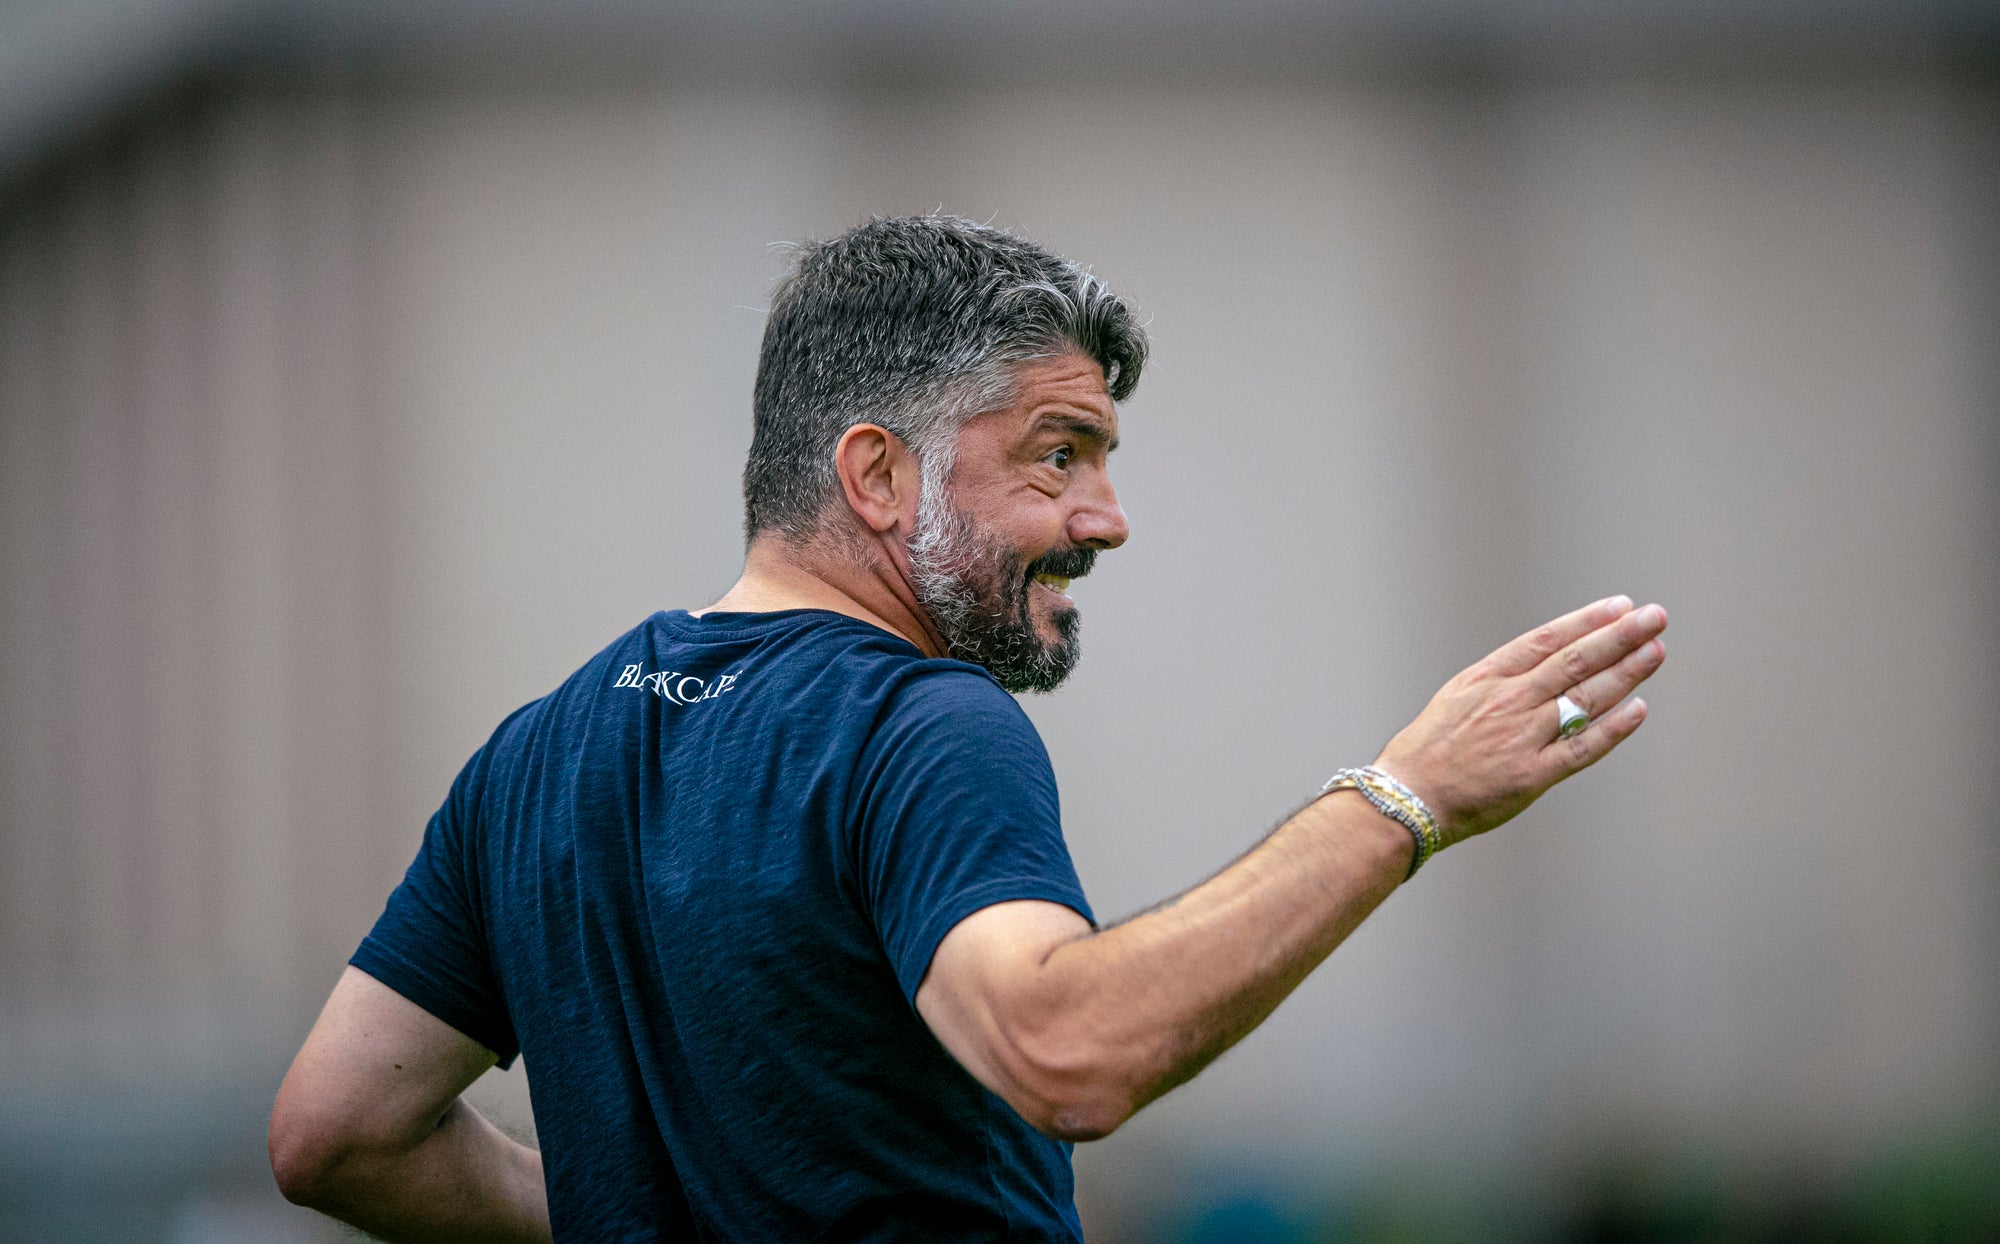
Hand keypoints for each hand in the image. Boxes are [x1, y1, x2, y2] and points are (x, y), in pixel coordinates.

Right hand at [1372, 596, 1666, 845]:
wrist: (1406, 797)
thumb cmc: (1428, 749)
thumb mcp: (1456, 697)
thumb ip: (1501, 680)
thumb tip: (1544, 663)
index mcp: (1488, 678)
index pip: (1547, 640)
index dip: (1587, 621)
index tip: (1620, 606)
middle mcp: (1508, 702)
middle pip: (1574, 662)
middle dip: (1619, 637)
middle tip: (1654, 617)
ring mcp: (1522, 737)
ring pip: (1585, 698)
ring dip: (1625, 673)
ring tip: (1655, 651)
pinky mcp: (1532, 775)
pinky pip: (1582, 748)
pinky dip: (1613, 728)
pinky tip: (1638, 709)